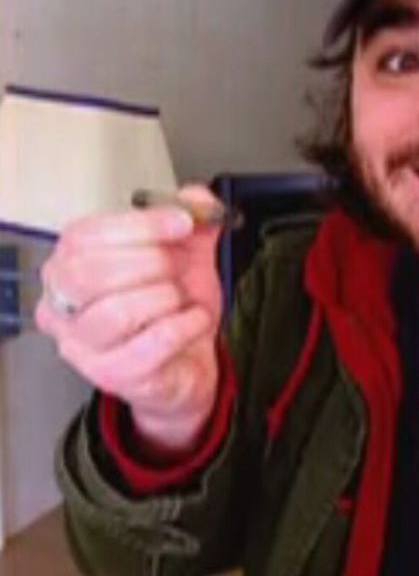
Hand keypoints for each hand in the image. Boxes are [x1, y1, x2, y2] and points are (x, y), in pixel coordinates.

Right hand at [35, 185, 223, 450]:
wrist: (188, 360)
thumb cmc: (170, 308)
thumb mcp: (183, 253)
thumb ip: (191, 218)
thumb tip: (198, 199)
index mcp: (68, 264)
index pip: (84, 237)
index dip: (139, 225)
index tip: (182, 221)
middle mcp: (63, 307)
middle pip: (90, 274)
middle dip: (150, 262)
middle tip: (180, 265)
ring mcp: (83, 347)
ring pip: (116, 312)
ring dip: (164, 297)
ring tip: (181, 298)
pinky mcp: (113, 376)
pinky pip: (150, 345)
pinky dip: (183, 325)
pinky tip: (194, 318)